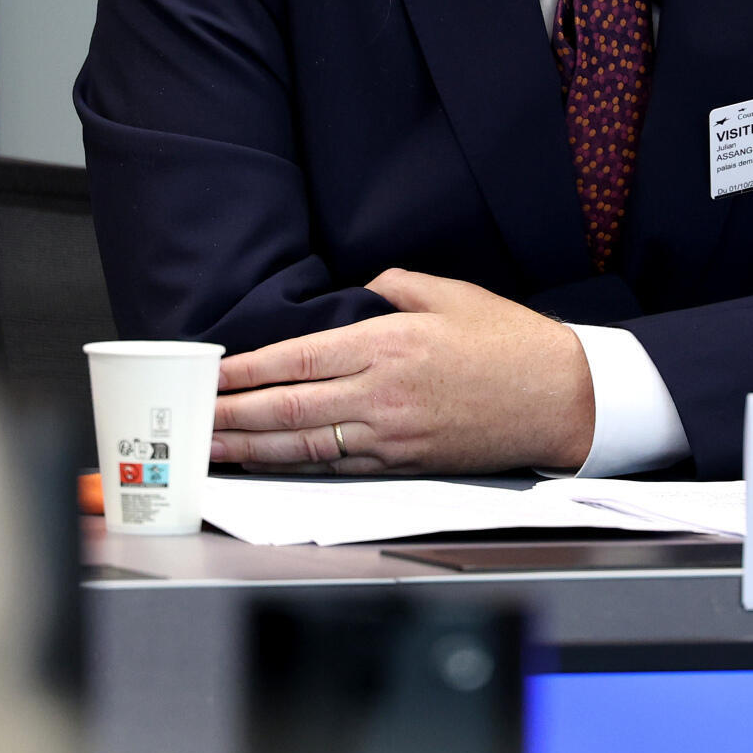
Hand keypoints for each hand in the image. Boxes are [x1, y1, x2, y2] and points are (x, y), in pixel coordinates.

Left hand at [209, 270, 594, 474]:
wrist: (561, 398)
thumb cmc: (510, 343)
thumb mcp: (450, 293)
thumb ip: (392, 286)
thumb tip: (357, 291)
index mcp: (390, 344)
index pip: (298, 360)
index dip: (248, 371)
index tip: (213, 373)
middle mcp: (383, 394)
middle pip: (288, 408)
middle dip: (232, 414)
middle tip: (192, 417)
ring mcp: (392, 435)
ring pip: (304, 446)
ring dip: (251, 447)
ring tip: (212, 445)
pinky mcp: (403, 463)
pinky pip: (335, 467)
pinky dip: (293, 465)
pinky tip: (266, 461)